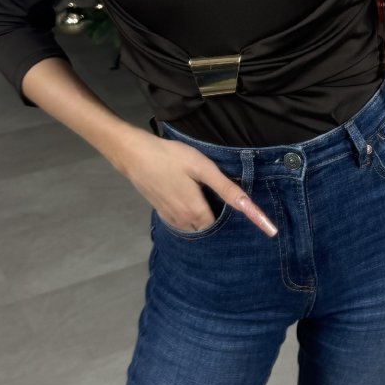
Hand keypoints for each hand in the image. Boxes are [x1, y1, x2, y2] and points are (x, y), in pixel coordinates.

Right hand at [118, 133, 277, 237]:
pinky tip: (191, 203)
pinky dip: (189, 219)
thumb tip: (249, 207)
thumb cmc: (171, 157)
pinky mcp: (160, 211)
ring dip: (202, 221)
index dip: (229, 219)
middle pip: (206, 229)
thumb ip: (225, 188)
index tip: (235, 208)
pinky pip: (180, 223)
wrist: (134, 154)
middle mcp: (182, 220)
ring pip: (192, 228)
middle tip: (222, 203)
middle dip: (216, 221)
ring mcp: (169, 217)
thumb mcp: (202, 168)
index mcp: (195, 211)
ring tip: (210, 202)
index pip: (219, 227)